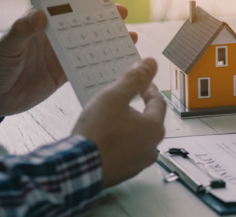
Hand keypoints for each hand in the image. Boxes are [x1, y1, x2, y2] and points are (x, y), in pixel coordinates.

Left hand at [0, 5, 137, 116]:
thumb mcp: (6, 47)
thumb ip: (21, 30)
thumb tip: (39, 14)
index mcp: (41, 26)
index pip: (68, 10)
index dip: (88, 4)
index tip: (107, 1)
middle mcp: (54, 38)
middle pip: (84, 26)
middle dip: (105, 21)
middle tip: (124, 19)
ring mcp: (60, 56)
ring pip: (90, 45)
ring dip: (108, 42)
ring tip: (128, 39)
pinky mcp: (63, 74)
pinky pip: (86, 66)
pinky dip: (101, 64)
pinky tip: (115, 63)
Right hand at [72, 58, 166, 188]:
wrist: (77, 168)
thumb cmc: (96, 134)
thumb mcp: (114, 97)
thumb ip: (134, 79)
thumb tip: (150, 63)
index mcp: (154, 129)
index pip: (158, 102)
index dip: (148, 89)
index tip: (142, 83)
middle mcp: (151, 147)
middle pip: (148, 121)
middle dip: (136, 108)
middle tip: (122, 100)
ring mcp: (138, 162)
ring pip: (137, 137)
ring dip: (127, 126)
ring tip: (109, 119)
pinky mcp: (124, 171)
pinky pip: (126, 151)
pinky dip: (119, 142)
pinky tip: (104, 137)